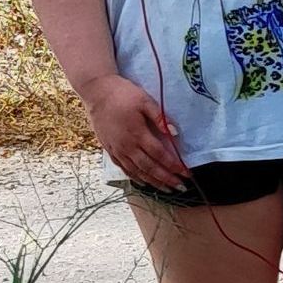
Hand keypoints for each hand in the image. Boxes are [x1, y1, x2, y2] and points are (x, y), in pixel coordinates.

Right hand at [83, 74, 187, 191]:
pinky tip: (144, 182)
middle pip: (150, 168)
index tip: (187, 174)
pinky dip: (135, 177)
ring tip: (166, 190)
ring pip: (137, 171)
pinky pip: (123, 168)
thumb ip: (160, 117)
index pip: (160, 155)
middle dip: (166, 179)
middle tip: (180, 188)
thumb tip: (175, 132)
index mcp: (138, 134)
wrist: (96, 92)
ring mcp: (117, 149)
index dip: (174, 166)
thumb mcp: (145, 100)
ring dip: (153, 182)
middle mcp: (127, 146)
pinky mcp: (109, 149)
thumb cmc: (123, 94)